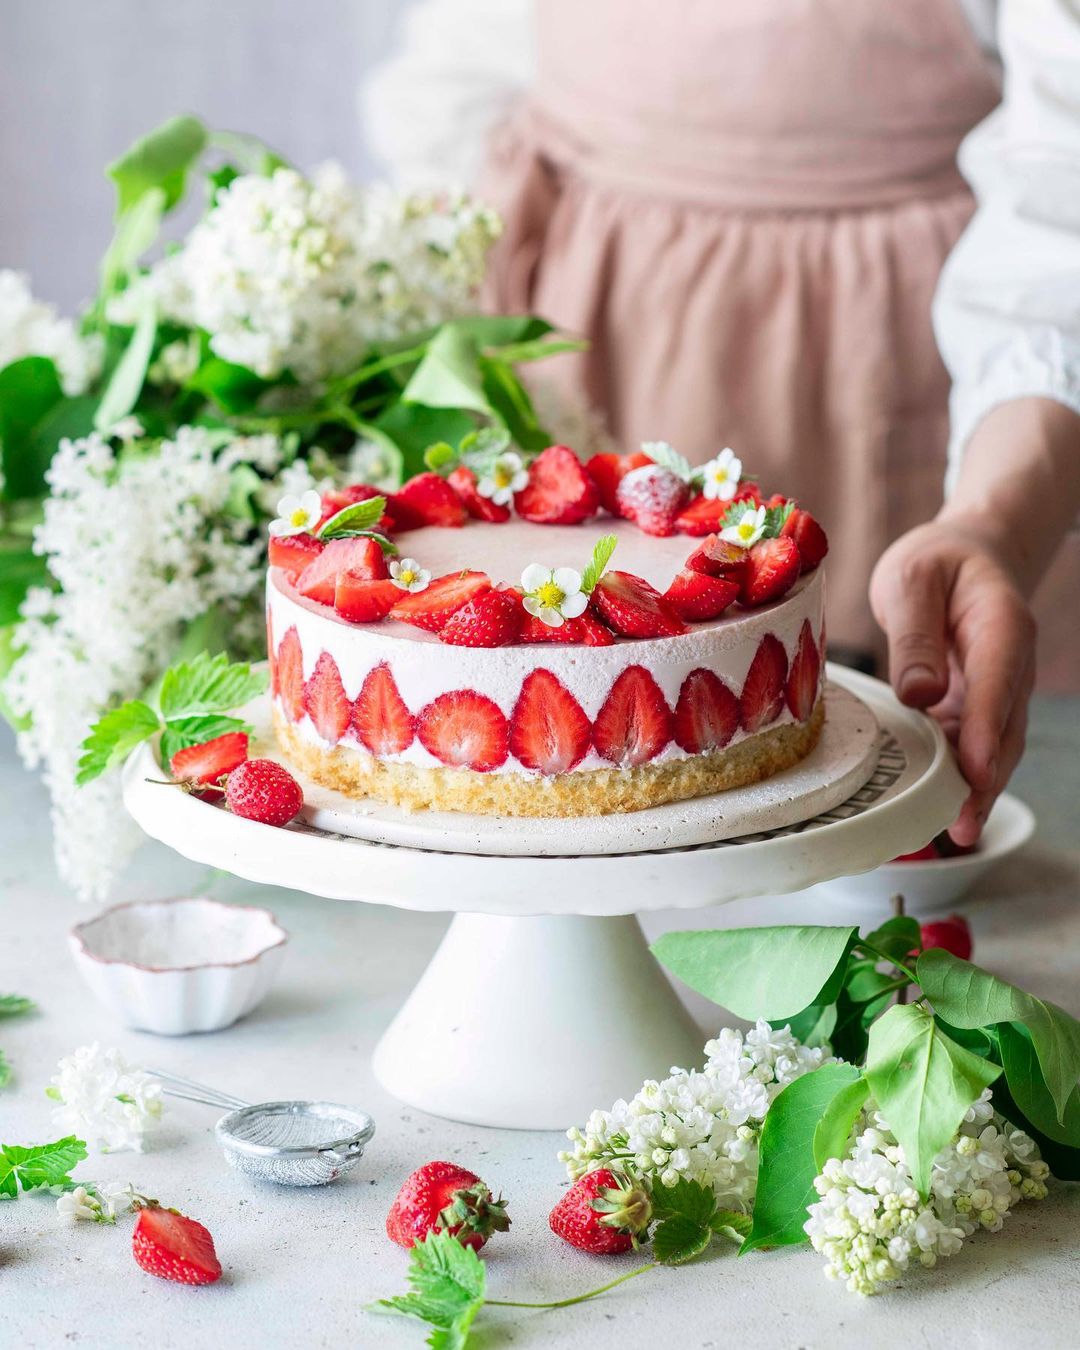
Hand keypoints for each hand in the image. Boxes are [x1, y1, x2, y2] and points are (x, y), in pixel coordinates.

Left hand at [869, 520, 1035, 845]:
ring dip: (978, 788)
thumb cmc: (935, 562)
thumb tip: (918, 694)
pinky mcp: (978, 704)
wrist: (965, 555)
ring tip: (957, 830)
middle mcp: (1010, 664)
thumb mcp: (911, 578)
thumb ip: (915, 632)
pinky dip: (961, 775)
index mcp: (1000, 625)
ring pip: (995, 745)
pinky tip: (941, 807)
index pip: (998, 682)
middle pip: (1005, 728)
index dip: (986, 730)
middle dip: (987, 778)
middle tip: (964, 824)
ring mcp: (999, 688)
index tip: (974, 770)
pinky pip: (973, 743)